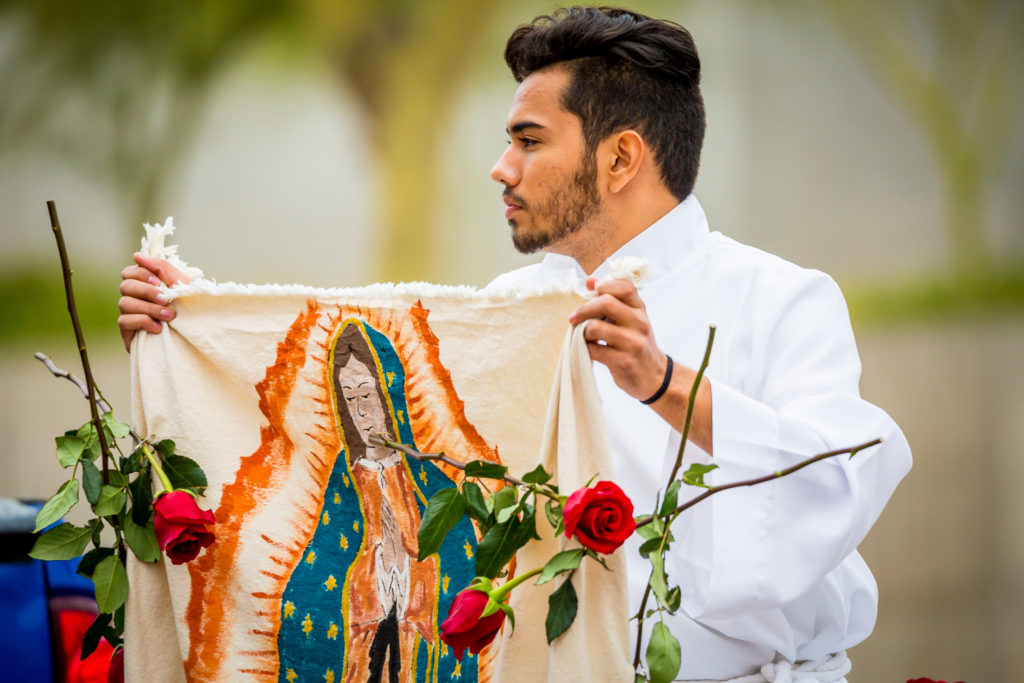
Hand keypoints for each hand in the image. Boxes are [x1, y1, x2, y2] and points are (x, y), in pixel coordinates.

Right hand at [117, 253, 190, 350]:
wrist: (200, 336)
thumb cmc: (191, 307)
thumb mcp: (181, 284)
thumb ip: (161, 268)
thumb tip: (137, 256)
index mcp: (145, 285)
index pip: (129, 272)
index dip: (141, 274)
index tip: (159, 282)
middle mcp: (135, 299)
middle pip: (125, 286)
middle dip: (146, 291)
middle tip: (166, 300)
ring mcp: (130, 315)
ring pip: (124, 303)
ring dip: (148, 308)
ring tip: (169, 316)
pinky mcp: (129, 333)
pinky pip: (124, 321)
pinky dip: (142, 322)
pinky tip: (158, 328)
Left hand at [568, 276, 667, 400]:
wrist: (655, 377)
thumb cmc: (636, 345)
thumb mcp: (631, 320)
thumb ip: (612, 300)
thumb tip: (590, 280)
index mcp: (640, 309)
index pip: (624, 286)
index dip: (604, 285)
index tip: (592, 294)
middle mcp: (639, 323)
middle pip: (606, 302)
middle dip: (584, 309)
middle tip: (574, 318)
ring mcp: (632, 343)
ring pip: (595, 327)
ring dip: (582, 331)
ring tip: (582, 336)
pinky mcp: (623, 362)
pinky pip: (593, 350)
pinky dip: (584, 348)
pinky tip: (588, 349)